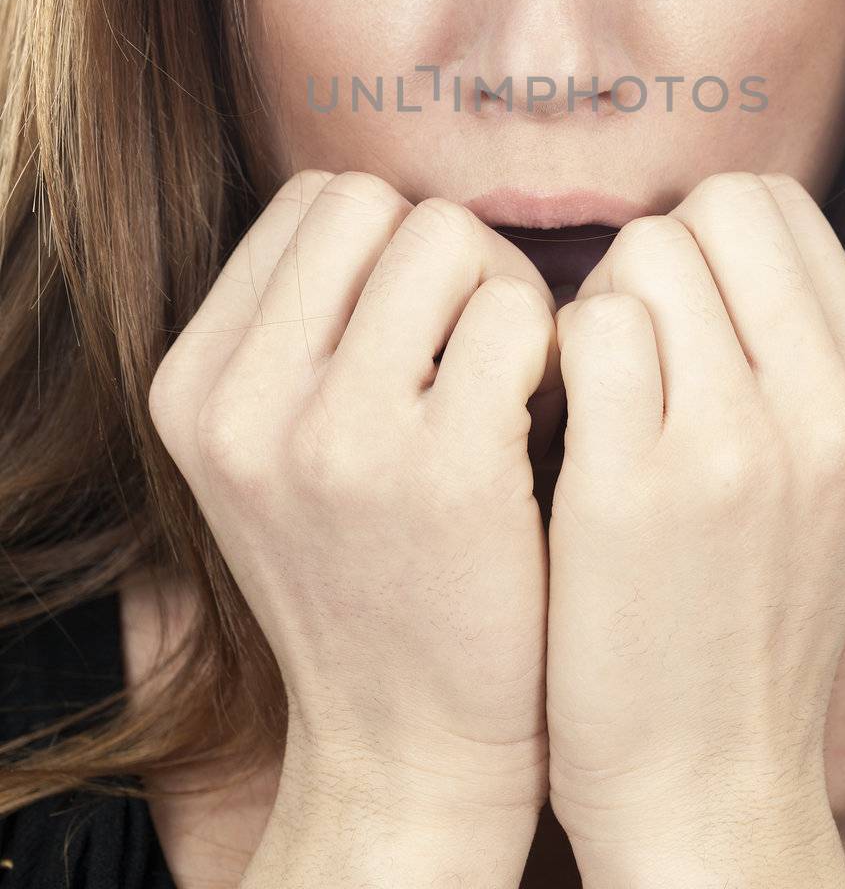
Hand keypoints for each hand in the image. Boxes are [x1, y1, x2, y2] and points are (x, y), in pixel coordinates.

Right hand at [148, 169, 560, 831]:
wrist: (410, 740)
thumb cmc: (368, 567)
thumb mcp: (275, 450)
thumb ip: (305, 327)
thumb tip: (401, 207)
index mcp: (194, 387)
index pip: (309, 205)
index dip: (386, 243)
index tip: (423, 319)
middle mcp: (244, 405)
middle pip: (376, 205)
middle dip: (446, 251)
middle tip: (480, 335)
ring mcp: (337, 437)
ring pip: (449, 236)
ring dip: (502, 290)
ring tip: (513, 376)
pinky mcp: (445, 469)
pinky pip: (517, 313)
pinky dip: (550, 346)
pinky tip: (546, 415)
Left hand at [543, 171, 844, 868]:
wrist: (706, 775)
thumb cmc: (742, 609)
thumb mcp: (824, 476)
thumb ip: (791, 352)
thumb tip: (707, 232)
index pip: (781, 208)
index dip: (708, 235)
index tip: (678, 302)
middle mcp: (824, 409)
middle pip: (716, 207)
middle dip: (655, 252)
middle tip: (630, 340)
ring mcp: (734, 447)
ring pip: (645, 254)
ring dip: (600, 301)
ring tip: (594, 387)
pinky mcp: (635, 489)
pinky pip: (585, 329)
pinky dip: (554, 354)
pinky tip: (554, 419)